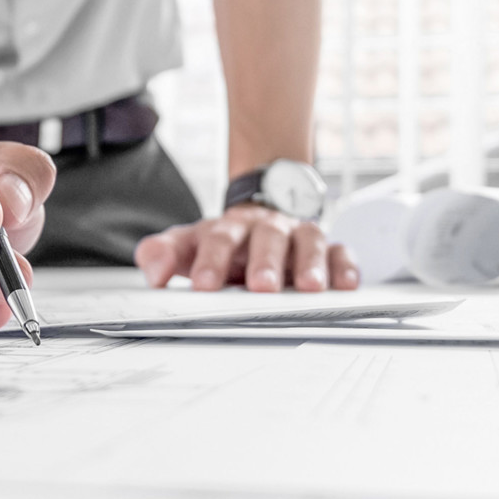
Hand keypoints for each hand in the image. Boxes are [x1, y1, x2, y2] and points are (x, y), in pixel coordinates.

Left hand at [134, 204, 359, 291]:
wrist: (261, 211)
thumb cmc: (223, 241)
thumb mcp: (186, 245)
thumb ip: (161, 254)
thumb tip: (154, 271)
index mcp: (228, 229)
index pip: (218, 239)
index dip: (210, 260)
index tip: (203, 284)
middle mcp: (265, 229)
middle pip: (267, 238)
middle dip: (265, 262)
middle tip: (261, 286)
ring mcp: (298, 236)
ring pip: (308, 242)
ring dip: (309, 264)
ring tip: (309, 287)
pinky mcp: (327, 248)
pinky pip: (341, 251)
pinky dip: (345, 266)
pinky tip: (345, 283)